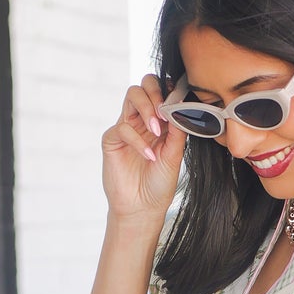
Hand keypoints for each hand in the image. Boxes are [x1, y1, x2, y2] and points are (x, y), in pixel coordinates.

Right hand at [101, 73, 186, 220]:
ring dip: (146, 107)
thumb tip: (181, 105)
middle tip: (164, 111)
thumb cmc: (159, 184)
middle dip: (155, 92)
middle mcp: (142, 120)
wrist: (143, 208)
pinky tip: (149, 155)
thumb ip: (177, 130)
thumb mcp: (174, 156)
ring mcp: (127, 127)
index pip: (162, 92)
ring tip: (156, 129)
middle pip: (144, 85)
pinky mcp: (112, 139)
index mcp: (159, 122)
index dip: (169, 90)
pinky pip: (123, 127)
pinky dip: (138, 140)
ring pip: (132, 96)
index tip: (179, 100)